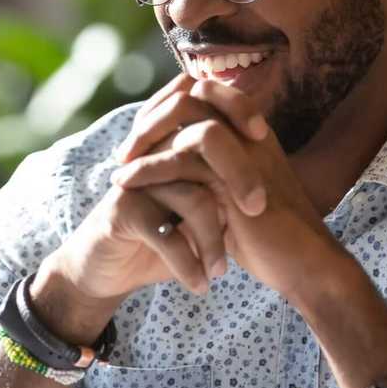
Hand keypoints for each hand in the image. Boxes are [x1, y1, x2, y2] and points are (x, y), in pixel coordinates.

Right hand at [43, 74, 268, 308]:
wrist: (108, 269)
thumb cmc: (161, 238)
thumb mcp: (197, 213)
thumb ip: (225, 190)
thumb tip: (279, 181)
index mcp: (173, 145)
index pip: (205, 103)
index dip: (237, 107)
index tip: (264, 137)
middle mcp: (154, 155)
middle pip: (204, 143)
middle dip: (239, 176)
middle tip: (256, 210)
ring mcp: (137, 181)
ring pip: (192, 197)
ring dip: (214, 239)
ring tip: (221, 272)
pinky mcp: (123, 212)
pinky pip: (166, 234)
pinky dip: (188, 264)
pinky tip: (199, 284)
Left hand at [109, 77, 350, 297]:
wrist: (302, 266)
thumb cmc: (268, 238)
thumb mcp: (232, 197)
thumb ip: (209, 174)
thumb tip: (171, 164)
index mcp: (252, 132)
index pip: (204, 92)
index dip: (167, 107)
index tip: (140, 137)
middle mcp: (249, 132)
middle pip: (193, 92)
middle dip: (152, 116)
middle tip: (126, 149)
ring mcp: (245, 149)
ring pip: (185, 117)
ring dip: (145, 138)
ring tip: (120, 166)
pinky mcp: (236, 176)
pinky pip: (182, 156)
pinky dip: (148, 167)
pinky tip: (125, 183)